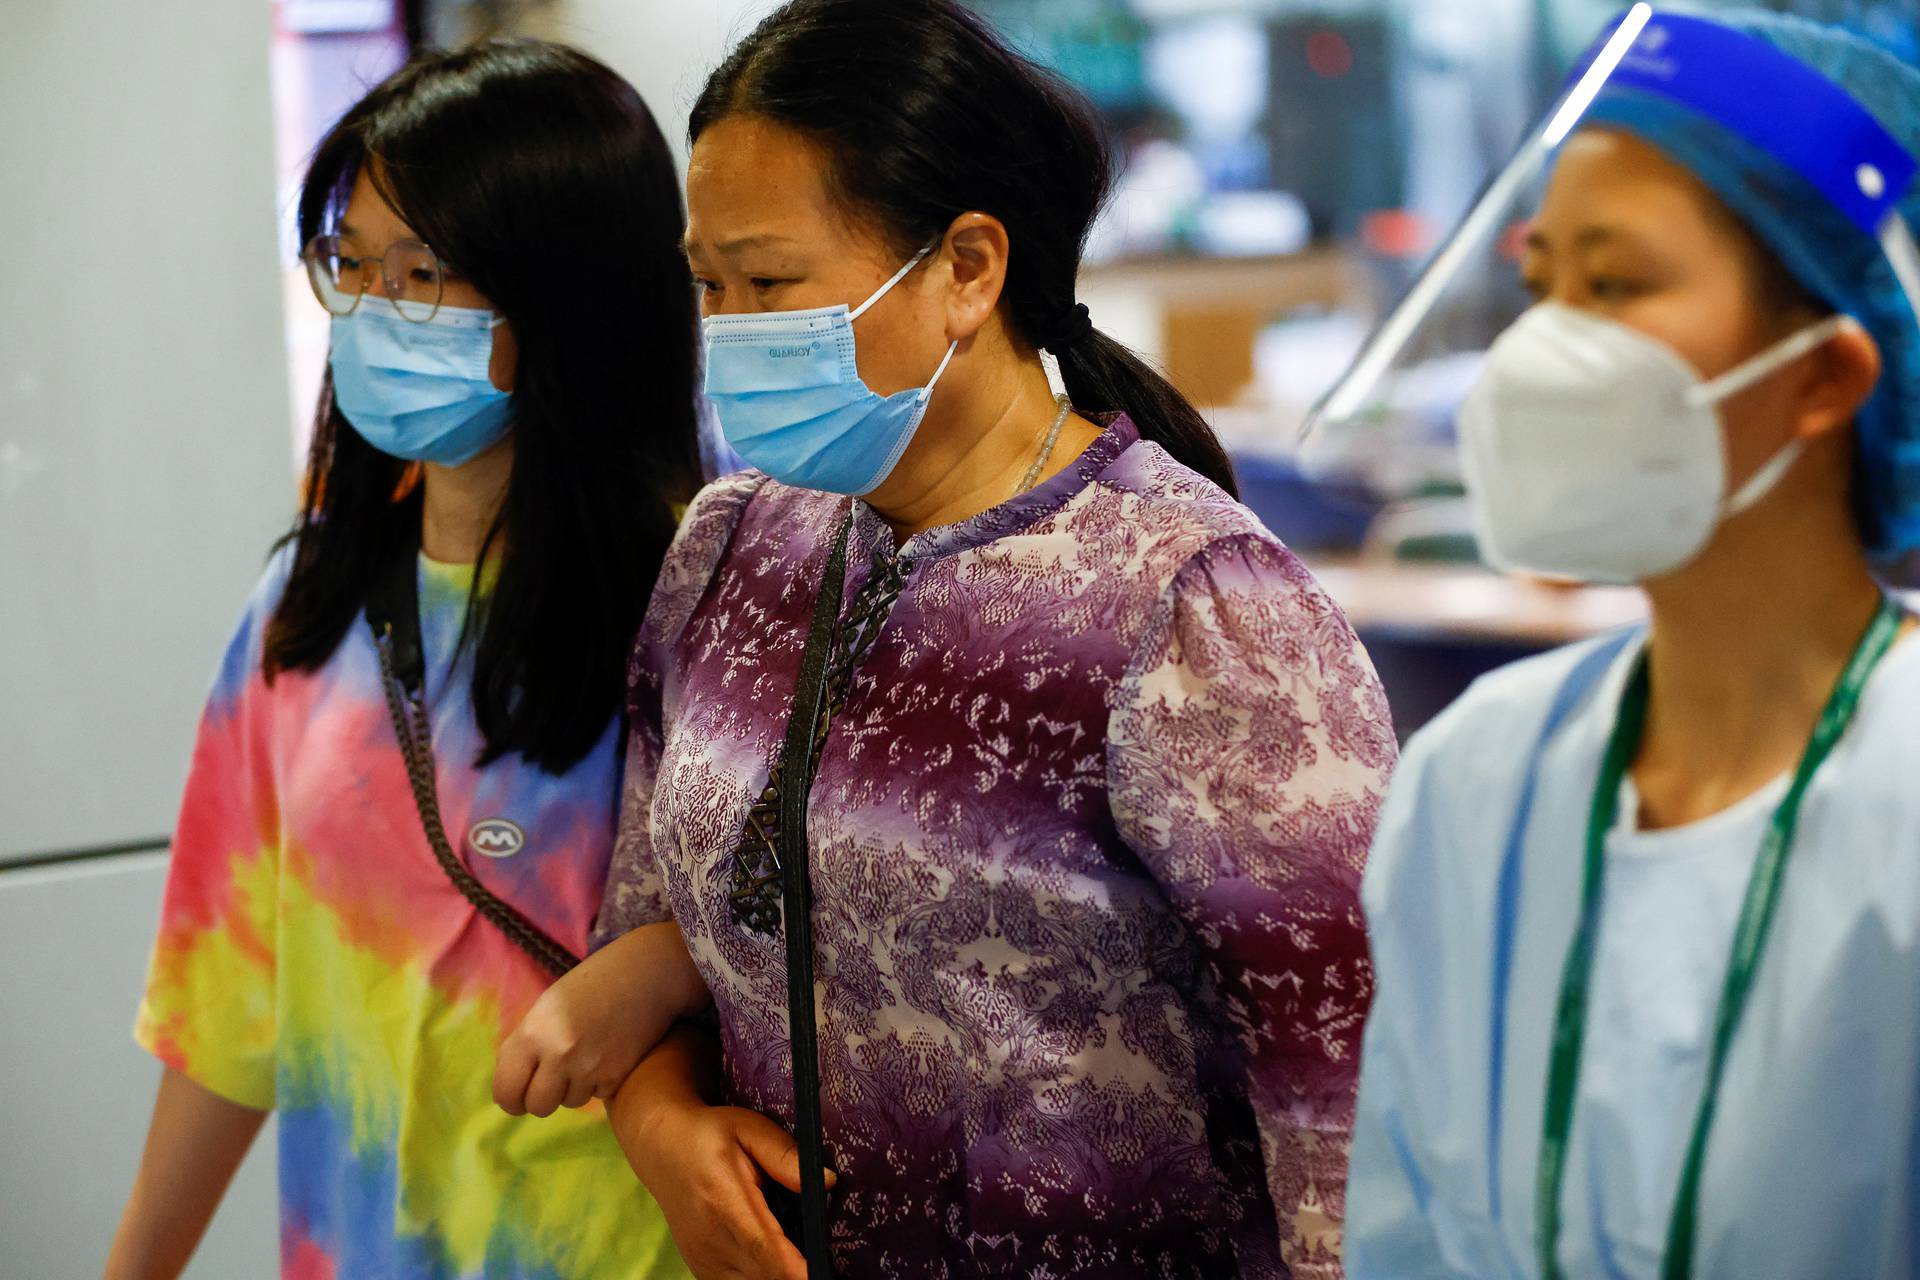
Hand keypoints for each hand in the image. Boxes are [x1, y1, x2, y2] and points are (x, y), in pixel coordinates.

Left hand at [494, 922, 708, 1117]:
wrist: (646, 973)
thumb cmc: (592, 985)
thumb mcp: (547, 1008)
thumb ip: (527, 1045)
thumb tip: (512, 1086)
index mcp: (533, 1032)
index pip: (506, 1091)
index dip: (511, 1099)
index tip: (518, 1098)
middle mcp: (559, 1053)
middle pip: (538, 1106)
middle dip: (543, 1098)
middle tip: (552, 1082)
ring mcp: (590, 1067)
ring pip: (570, 1102)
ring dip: (574, 1087)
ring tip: (587, 1055)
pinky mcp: (618, 1075)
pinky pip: (598, 1095)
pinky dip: (601, 1082)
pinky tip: (608, 1054)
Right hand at [629, 1101, 832, 1279]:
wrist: (663, 1149)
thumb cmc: (710, 1135)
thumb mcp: (749, 1128)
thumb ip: (785, 1155)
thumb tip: (827, 1181)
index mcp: (724, 1200)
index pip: (763, 1244)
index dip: (792, 1267)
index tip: (817, 1272)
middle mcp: (711, 1238)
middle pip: (763, 1274)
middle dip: (797, 1273)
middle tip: (824, 1261)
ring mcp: (704, 1259)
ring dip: (778, 1276)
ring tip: (802, 1258)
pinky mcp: (702, 1268)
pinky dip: (762, 1278)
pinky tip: (776, 1261)